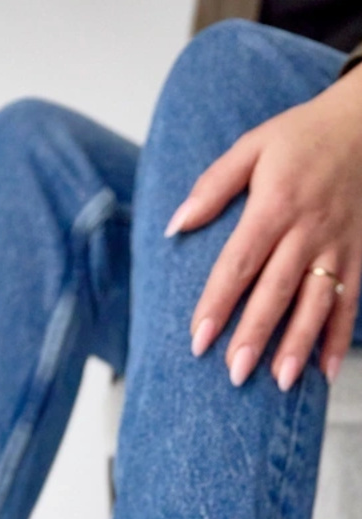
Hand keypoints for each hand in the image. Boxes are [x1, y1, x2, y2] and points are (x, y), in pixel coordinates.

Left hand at [164, 66, 361, 389]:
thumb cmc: (301, 136)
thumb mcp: (253, 146)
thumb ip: (213, 186)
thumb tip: (174, 226)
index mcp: (275, 204)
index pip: (240, 263)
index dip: (218, 304)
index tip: (198, 341)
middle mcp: (308, 230)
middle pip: (277, 290)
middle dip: (257, 335)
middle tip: (235, 374)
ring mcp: (337, 245)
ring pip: (317, 303)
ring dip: (300, 345)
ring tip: (281, 382)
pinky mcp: (359, 255)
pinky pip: (350, 302)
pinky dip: (339, 340)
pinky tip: (325, 375)